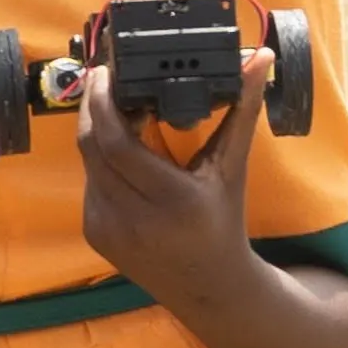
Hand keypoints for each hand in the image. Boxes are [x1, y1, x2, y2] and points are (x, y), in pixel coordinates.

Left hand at [74, 49, 270, 301]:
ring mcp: (109, 230)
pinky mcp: (95, 235)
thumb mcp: (233, 168)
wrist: (209, 288)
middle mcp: (134, 219)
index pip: (117, 144)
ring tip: (112, 106)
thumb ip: (242, 112)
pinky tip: (116, 148)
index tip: (108, 72)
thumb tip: (260, 59)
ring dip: (94, 131)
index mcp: (172, 200)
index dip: (103, 102)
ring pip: (87, 164)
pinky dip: (99, 161)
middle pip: (92, 148)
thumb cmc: (224, 221)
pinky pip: (89, 184)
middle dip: (92, 106)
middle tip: (105, 77)